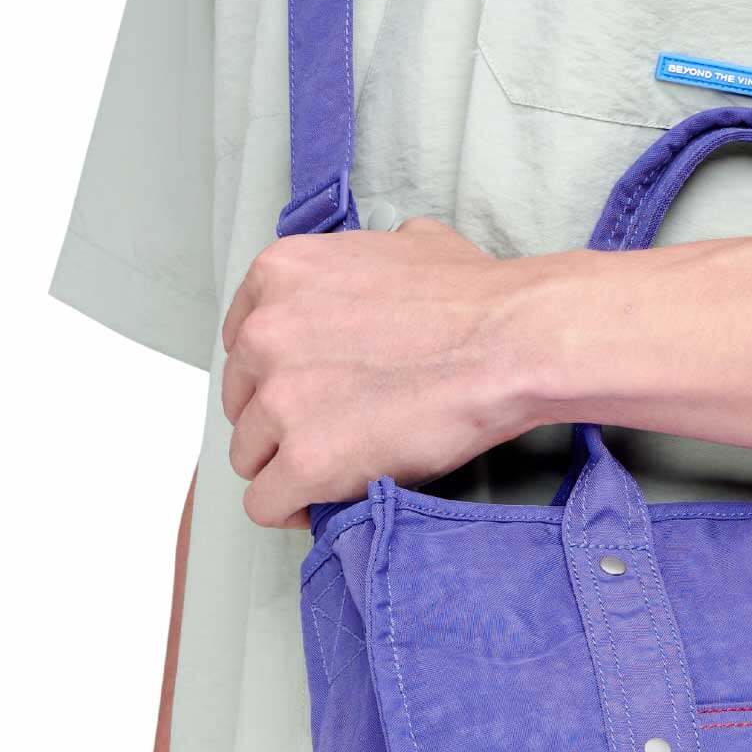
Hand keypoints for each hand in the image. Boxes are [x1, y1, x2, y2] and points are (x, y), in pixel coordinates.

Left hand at [221, 218, 530, 527]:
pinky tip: (315, 506)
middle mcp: (265, 333)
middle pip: (240, 399)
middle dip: (275, 420)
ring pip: (247, 455)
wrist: (510, 343)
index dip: (271, 372)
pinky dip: (288, 508)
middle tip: (323, 431)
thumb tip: (379, 269)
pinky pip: (265, 502)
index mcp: (279, 275)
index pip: (241, 340)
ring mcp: (281, 400)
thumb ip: (364, 259)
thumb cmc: (474, 296)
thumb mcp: (405, 243)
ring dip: (282, 465)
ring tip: (327, 472)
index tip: (300, 391)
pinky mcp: (305, 461)